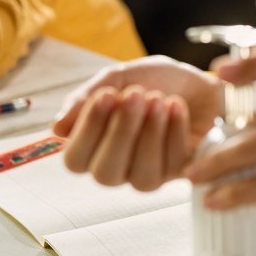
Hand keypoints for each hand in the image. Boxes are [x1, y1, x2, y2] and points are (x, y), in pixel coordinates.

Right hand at [52, 56, 222, 190]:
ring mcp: (150, 174)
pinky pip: (173, 165)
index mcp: (94, 147)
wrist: (199, 79)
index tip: (106, 95)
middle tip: (136, 94)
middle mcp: (118, 167)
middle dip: (121, 132)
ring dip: (150, 134)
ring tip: (158, 99)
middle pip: (105, 175)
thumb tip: (56, 129)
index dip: (88, 130)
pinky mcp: (181, 173)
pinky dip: (174, 131)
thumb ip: (86, 99)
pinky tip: (176, 106)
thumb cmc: (154, 80)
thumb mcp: (118, 78)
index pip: (75, 160)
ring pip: (142, 177)